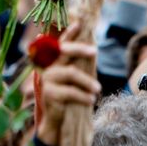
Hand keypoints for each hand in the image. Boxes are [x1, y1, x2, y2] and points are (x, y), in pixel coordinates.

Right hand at [37, 22, 99, 145]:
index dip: (69, 33)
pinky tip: (92, 100)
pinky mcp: (49, 93)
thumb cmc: (68, 98)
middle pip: (64, 52)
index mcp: (54, 62)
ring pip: (71, 73)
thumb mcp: (73, 81)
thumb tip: (92, 50)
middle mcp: (49, 67)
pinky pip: (71, 91)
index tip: (79, 24)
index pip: (61, 44)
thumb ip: (77, 66)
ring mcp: (47, 80)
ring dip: (88, 82)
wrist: (57, 121)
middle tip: (94, 51)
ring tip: (99, 90)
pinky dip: (83, 95)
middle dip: (79, 49)